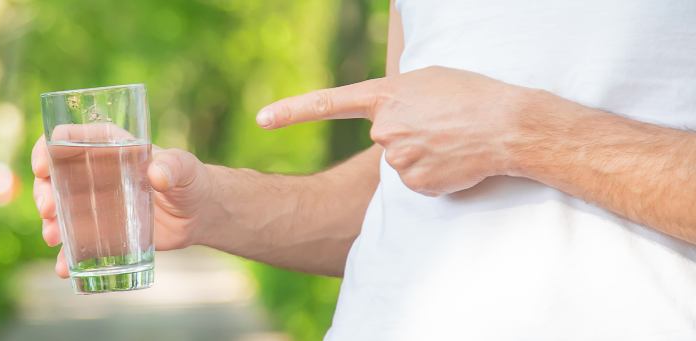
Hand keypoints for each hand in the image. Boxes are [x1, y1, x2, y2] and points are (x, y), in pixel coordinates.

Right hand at [31, 136, 213, 277]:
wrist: (198, 215)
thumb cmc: (191, 181)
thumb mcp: (185, 169)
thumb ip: (174, 166)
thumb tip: (157, 174)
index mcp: (108, 146)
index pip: (68, 138)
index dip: (48, 149)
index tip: (43, 167)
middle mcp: (94, 172)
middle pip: (55, 176)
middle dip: (43, 192)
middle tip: (49, 209)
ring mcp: (94, 203)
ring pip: (59, 209)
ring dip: (49, 223)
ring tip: (52, 237)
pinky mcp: (101, 230)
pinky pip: (76, 241)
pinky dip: (66, 255)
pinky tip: (63, 267)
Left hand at [257, 66, 535, 195]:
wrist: (507, 124)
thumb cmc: (472, 95)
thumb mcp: (427, 81)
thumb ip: (397, 98)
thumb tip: (383, 123)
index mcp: (384, 95)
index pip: (328, 103)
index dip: (292, 111)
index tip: (262, 119)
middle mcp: (383, 127)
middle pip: (384, 138)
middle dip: (408, 135)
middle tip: (440, 126)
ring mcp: (396, 157)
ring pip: (400, 161)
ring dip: (423, 155)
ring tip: (452, 142)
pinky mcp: (414, 183)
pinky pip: (417, 182)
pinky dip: (435, 175)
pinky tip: (454, 161)